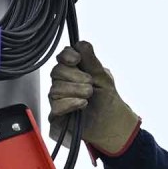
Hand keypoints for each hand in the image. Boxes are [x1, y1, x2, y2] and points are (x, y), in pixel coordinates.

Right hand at [48, 41, 140, 156]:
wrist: (111, 124)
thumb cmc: (108, 100)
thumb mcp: (103, 77)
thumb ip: (91, 61)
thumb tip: (82, 43)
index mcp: (74, 69)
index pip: (63, 56)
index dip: (67, 56)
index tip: (77, 60)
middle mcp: (63, 81)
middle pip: (57, 71)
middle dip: (75, 77)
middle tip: (90, 84)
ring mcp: (58, 98)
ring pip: (55, 88)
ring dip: (75, 91)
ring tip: (89, 95)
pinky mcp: (57, 114)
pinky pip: (55, 105)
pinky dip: (70, 103)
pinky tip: (82, 104)